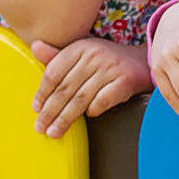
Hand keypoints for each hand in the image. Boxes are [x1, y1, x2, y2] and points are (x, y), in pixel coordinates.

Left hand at [30, 37, 149, 138]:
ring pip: (80, 98)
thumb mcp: (83, 52)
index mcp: (80, 47)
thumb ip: (58, 55)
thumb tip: (34, 46)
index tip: (36, 108)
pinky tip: (87, 118)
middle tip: (40, 127)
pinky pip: (102, 101)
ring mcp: (110, 68)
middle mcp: (94, 55)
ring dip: (65, 118)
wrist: (143, 60)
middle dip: (50, 111)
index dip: (42, 93)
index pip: (54, 72)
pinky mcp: (125, 80)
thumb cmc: (107, 60)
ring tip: (55, 132)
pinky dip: (93, 111)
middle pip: (65, 88)